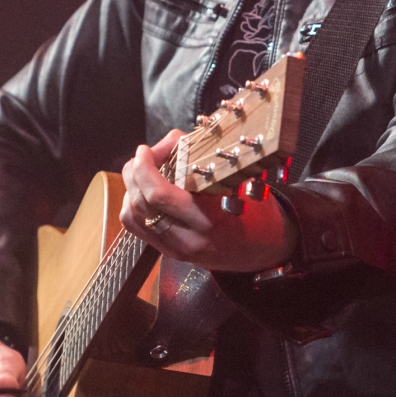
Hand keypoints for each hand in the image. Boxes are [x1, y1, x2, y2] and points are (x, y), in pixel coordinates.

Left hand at [121, 131, 291, 274]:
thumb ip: (201, 162)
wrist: (264, 250)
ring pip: (133, 216)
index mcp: (208, 219)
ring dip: (130, 188)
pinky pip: (136, 229)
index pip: (159, 195)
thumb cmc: (256, 212)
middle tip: (142, 156)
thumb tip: (171, 143)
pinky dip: (132, 205)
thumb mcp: (238, 183)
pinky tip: (142, 192)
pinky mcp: (170, 253)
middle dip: (135, 172)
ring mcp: (176, 249)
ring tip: (141, 171)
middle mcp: (188, 238)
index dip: (145, 167)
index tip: (146, 150)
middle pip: (141, 203)